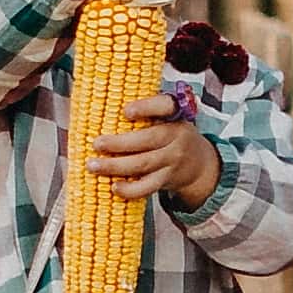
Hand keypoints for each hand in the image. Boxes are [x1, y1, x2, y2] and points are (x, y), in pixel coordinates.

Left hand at [81, 80, 219, 212]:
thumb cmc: (171, 136)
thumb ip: (144, 112)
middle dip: (119, 143)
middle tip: (96, 144)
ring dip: (116, 166)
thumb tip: (98, 103)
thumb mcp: (166, 118)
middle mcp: (177, 136)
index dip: (146, 107)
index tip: (125, 111)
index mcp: (174, 115)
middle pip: (148, 139)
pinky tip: (114, 187)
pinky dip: (130, 189)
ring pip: (144, 164)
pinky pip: (148, 186)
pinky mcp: (167, 179)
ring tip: (94, 166)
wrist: (199, 165)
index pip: (165, 106)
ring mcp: (173, 160)